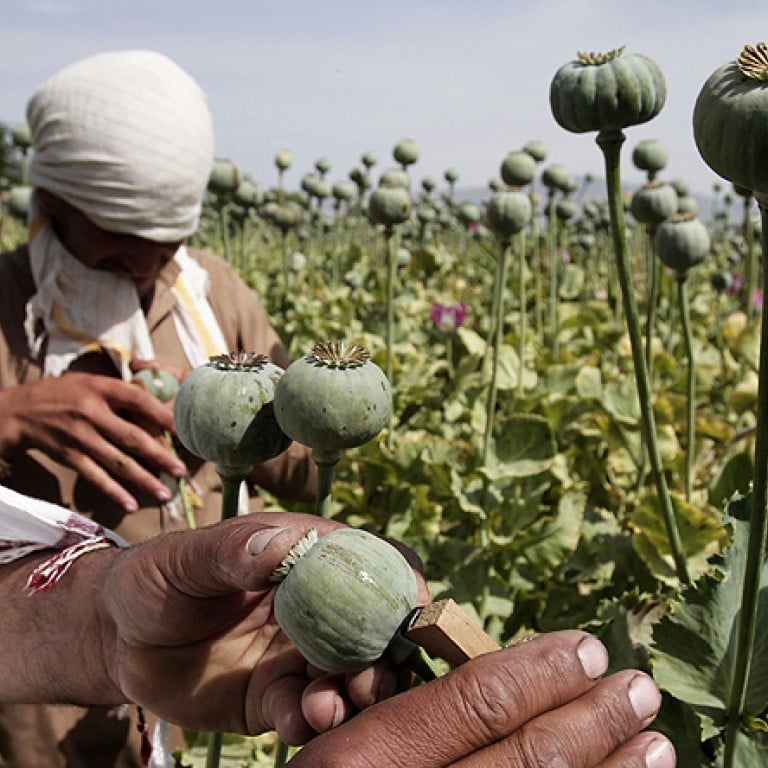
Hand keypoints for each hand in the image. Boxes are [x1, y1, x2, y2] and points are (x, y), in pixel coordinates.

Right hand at [0, 372, 186, 510]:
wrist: (21, 411)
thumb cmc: (67, 394)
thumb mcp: (93, 382)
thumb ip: (123, 393)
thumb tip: (161, 406)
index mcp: (101, 389)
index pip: (138, 400)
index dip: (163, 415)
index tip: (183, 430)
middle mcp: (91, 413)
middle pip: (132, 437)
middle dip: (160, 456)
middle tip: (181, 471)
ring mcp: (80, 436)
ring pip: (117, 462)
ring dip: (144, 480)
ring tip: (165, 493)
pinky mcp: (70, 456)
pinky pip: (95, 477)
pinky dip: (114, 492)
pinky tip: (131, 504)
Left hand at [101, 514, 428, 742]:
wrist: (121, 637)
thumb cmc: (157, 577)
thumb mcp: (184, 558)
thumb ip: (231, 551)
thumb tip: (281, 545)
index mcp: (310, 556)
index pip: (377, 562)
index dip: (403, 587)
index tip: (407, 618)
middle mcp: (319, 606)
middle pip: (378, 628)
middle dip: (384, 658)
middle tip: (366, 683)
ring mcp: (302, 653)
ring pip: (351, 677)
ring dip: (352, 697)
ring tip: (323, 709)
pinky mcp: (279, 695)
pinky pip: (308, 712)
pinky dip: (310, 721)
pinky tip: (295, 724)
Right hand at [291, 633, 675, 767]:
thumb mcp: (342, 752)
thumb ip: (412, 722)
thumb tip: (508, 684)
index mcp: (366, 758)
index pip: (476, 701)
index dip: (541, 671)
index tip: (587, 649)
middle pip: (528, 756)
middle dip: (594, 718)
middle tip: (639, 688)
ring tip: (654, 742)